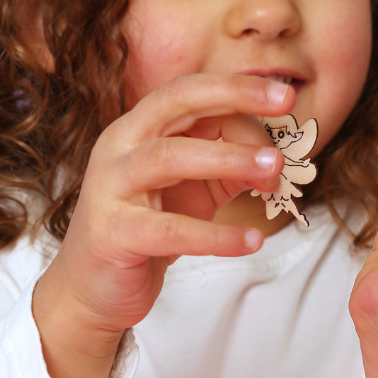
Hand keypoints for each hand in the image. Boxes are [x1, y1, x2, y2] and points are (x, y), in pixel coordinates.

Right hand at [32, 73, 292, 377]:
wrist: (92, 289)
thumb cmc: (149, 228)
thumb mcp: (194, 188)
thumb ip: (229, 166)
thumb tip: (277, 156)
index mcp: (138, 127)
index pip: (189, 91)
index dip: (236, 88)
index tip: (285, 94)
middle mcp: (119, 146)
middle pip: (175, 104)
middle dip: (233, 97)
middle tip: (285, 102)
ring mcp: (110, 188)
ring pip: (170, 157)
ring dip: (229, 159)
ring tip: (275, 169)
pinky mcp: (113, 234)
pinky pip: (172, 230)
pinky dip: (216, 235)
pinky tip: (252, 240)